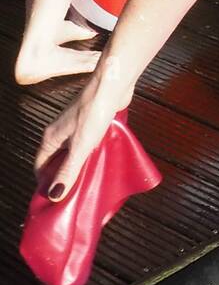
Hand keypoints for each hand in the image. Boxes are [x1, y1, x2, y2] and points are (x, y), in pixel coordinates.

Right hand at [34, 59, 135, 200]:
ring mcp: (76, 128)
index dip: (46, 184)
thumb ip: (68, 170)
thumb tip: (54, 195)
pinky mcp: (92, 125)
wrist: (112, 84)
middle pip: (56, 161)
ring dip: (79, 168)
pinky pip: (87, 146)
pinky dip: (91, 156)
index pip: (40, 167)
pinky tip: (101, 164)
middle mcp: (60, 133)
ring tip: (89, 184)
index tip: (56, 200)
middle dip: (64, 178)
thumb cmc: (94, 111)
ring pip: (73, 154)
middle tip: (74, 196)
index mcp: (51, 138)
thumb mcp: (80, 146)